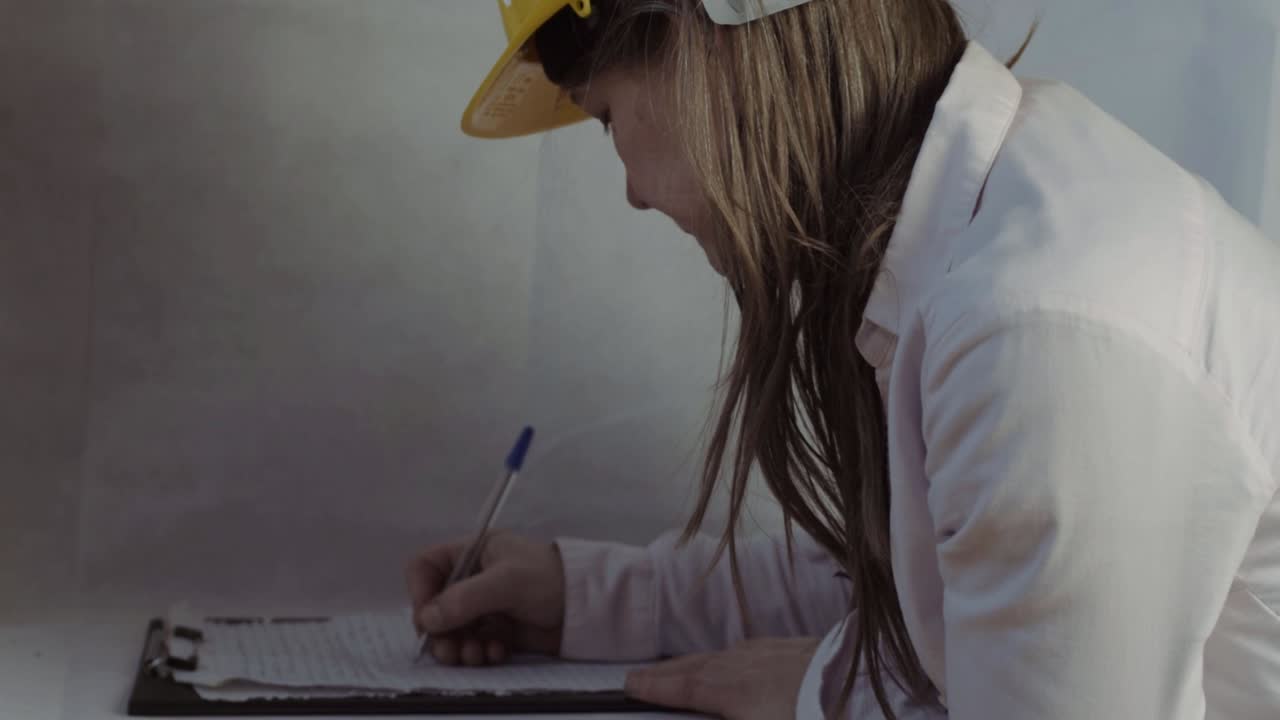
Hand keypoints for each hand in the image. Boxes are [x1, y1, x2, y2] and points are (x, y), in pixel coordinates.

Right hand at [405, 532, 564, 665]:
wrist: (590, 605)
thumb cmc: (551, 579)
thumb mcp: (506, 582)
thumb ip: (464, 598)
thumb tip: (427, 619)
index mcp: (473, 552)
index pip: (426, 567)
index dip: (420, 591)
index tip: (428, 618)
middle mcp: (475, 578)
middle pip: (435, 605)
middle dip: (440, 630)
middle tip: (450, 650)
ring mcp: (486, 605)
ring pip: (453, 630)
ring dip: (459, 646)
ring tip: (474, 655)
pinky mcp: (499, 629)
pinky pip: (474, 644)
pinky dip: (481, 652)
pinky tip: (497, 653)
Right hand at [624, 638, 819, 719]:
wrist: (873, 690)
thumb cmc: (817, 715)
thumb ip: (727, 713)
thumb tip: (706, 696)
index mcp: (739, 693)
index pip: (688, 688)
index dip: (656, 687)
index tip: (629, 685)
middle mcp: (752, 666)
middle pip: (700, 667)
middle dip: (667, 672)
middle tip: (640, 675)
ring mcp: (778, 653)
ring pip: (726, 655)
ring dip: (697, 662)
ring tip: (679, 668)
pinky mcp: (803, 648)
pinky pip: (754, 649)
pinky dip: (732, 654)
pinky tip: (736, 656)